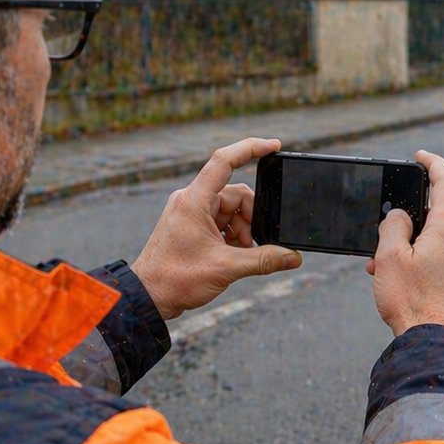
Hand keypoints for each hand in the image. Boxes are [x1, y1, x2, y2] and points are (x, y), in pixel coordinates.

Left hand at [130, 137, 301, 320]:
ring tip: (242, 254)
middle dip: (252, 218)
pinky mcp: (192, 226)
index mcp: (194, 201)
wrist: (149, 297)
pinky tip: (235, 255)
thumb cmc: (175, 279)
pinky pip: (222, 221)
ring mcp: (191, 213)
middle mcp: (191, 201)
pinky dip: (233, 236)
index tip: (275, 146)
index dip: (251, 148)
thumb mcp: (226, 268)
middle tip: (255, 244)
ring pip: (231, 210)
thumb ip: (264, 260)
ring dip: (243, 230)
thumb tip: (293, 257)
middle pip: (236, 194)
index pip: (224, 161)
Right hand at [367, 150, 443, 336]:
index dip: (435, 163)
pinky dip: (429, 260)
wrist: (436, 348)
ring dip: (419, 242)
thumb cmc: (412, 305)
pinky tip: (408, 280)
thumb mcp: (389, 259)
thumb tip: (399, 216)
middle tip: (393, 226)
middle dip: (418, 213)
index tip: (422, 157)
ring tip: (388, 263)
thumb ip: (393, 227)